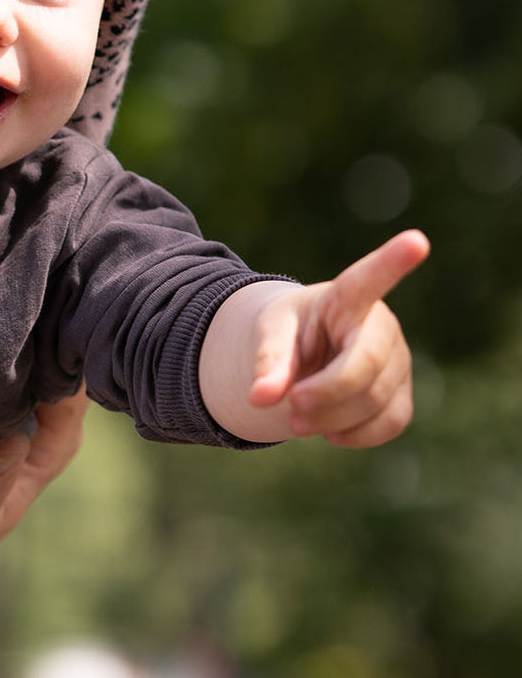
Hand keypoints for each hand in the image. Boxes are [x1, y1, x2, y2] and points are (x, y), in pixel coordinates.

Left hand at [247, 229, 429, 447]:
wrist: (306, 354)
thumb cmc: (290, 331)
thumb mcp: (269, 334)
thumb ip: (266, 361)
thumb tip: (260, 399)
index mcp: (345, 297)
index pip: (369, 278)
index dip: (393, 262)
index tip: (416, 241)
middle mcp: (381, 325)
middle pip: (365, 367)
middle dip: (326, 395)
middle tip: (289, 407)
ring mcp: (398, 360)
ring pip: (375, 401)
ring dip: (331, 420)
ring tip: (296, 420)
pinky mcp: (401, 393)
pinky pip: (391, 422)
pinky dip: (357, 436)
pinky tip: (330, 434)